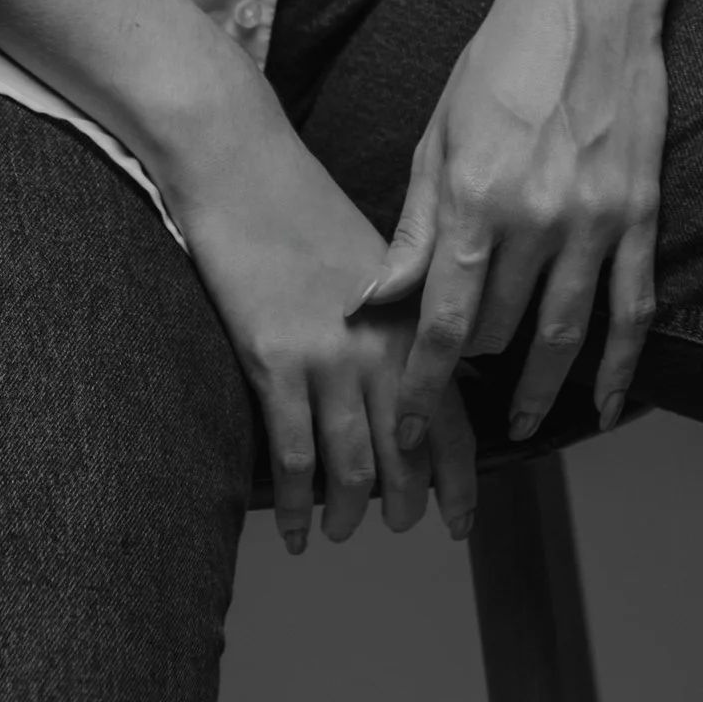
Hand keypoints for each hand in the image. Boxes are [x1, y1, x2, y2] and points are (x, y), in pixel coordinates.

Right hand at [175, 87, 480, 554]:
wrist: (241, 168)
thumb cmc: (302, 207)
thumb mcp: (374, 260)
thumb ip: (400, 319)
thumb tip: (415, 380)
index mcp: (412, 317)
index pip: (452, 419)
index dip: (460, 480)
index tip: (460, 522)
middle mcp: (383, 346)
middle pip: (407, 454)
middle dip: (406, 503)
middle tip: (396, 528)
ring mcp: (330, 357)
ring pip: (353, 467)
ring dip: (351, 513)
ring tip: (342, 533)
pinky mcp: (276, 361)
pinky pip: (294, 456)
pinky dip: (295, 506)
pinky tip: (293, 531)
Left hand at [356, 0, 670, 448]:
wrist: (588, 0)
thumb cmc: (502, 61)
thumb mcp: (439, 134)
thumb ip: (414, 225)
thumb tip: (376, 300)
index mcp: (473, 196)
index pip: (442, 319)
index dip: (422, 385)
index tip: (404, 429)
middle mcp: (535, 217)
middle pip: (497, 329)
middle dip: (469, 373)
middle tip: (450, 408)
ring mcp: (594, 219)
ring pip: (563, 331)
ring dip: (538, 388)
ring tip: (518, 424)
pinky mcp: (639, 213)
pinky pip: (634, 308)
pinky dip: (620, 366)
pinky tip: (605, 406)